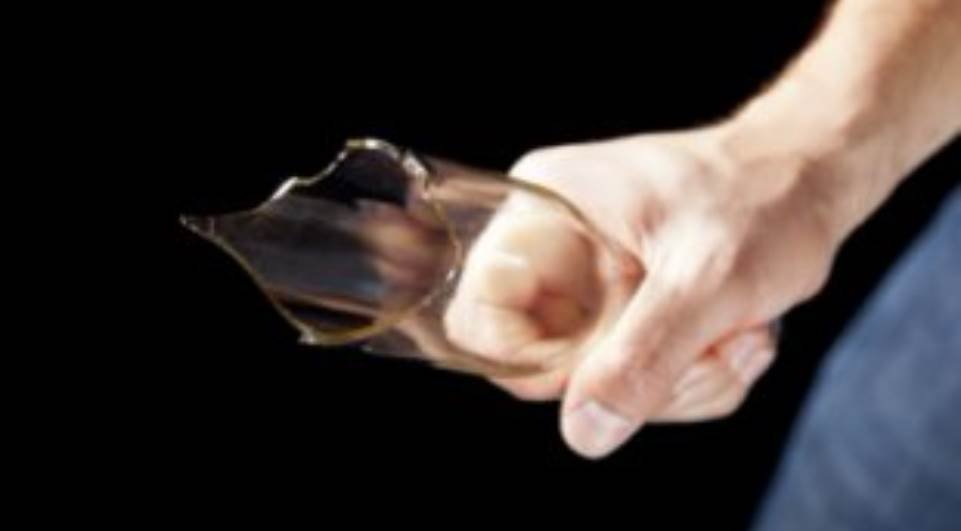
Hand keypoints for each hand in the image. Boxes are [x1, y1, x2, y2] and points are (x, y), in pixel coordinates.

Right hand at [445, 125, 837, 457]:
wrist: (815, 179)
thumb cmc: (764, 199)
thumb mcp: (708, 279)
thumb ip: (644, 356)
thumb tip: (583, 431)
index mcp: (544, 213)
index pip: (481, 313)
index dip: (534, 362)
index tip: (609, 371)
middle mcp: (552, 247)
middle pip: (546, 364)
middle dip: (639, 380)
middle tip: (710, 349)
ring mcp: (587, 282)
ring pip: (599, 384)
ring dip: (680, 384)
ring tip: (738, 337)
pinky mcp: (621, 308)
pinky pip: (634, 379)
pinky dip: (692, 379)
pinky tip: (737, 337)